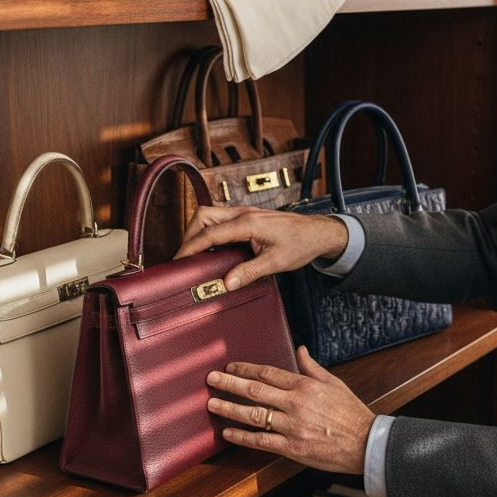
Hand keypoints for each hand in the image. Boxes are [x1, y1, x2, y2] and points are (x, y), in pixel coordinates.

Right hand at [175, 206, 347, 290]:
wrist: (317, 232)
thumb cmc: (301, 244)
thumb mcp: (276, 262)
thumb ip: (249, 272)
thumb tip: (227, 283)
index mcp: (248, 223)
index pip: (210, 233)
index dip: (191, 247)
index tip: (179, 260)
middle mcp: (244, 214)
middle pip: (204, 216)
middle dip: (189, 234)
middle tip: (184, 257)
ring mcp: (245, 213)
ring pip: (210, 214)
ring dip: (198, 231)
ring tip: (194, 253)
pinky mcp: (247, 217)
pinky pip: (221, 219)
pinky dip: (210, 231)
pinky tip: (212, 248)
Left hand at [206, 346, 374, 474]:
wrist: (366, 443)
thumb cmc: (351, 413)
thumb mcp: (334, 383)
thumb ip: (312, 367)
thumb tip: (300, 349)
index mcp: (305, 386)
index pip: (268, 373)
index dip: (246, 369)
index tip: (230, 367)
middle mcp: (295, 403)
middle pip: (255, 391)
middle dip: (229, 384)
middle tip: (210, 379)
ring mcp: (292, 426)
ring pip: (254, 415)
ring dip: (230, 408)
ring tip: (212, 403)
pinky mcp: (292, 447)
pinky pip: (262, 441)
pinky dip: (242, 437)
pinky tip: (228, 432)